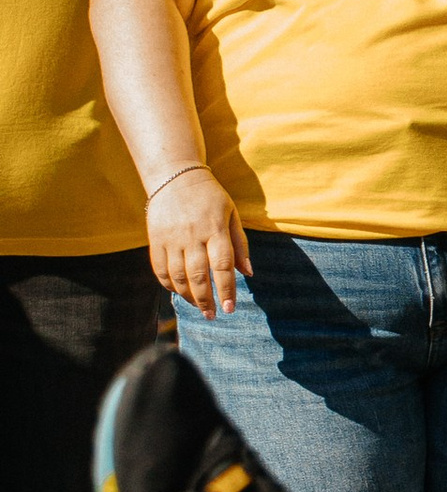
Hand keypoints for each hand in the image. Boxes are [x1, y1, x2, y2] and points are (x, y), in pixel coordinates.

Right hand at [147, 168, 251, 316]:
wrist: (175, 176)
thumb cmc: (210, 197)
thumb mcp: (231, 213)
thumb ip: (240, 244)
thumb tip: (248, 273)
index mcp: (215, 228)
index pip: (222, 266)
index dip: (226, 290)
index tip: (229, 309)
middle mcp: (192, 235)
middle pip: (198, 276)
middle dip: (206, 300)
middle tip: (212, 315)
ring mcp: (171, 237)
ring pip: (177, 276)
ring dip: (188, 296)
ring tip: (199, 306)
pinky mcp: (155, 238)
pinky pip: (159, 269)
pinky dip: (169, 285)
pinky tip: (179, 292)